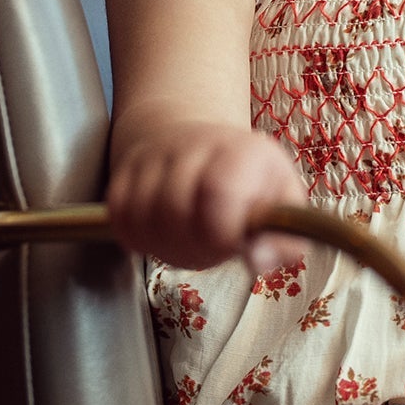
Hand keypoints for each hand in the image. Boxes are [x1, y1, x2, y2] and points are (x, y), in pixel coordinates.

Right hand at [106, 123, 308, 274]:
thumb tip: (260, 260)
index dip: (222, 232)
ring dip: (164, 246)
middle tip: (212, 247)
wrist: (200, 145)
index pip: (218, 192)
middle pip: (174, 209)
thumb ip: (284, 240)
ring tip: (189, 240)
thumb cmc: (249, 182)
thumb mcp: (283, 204)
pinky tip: (164, 234)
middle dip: (193, 247)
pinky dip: (139, 238)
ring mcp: (153, 156)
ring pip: (142, 216)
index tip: (233, 242)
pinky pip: (120, 217)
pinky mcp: (124, 171)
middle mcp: (193, 144)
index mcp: (241, 152)